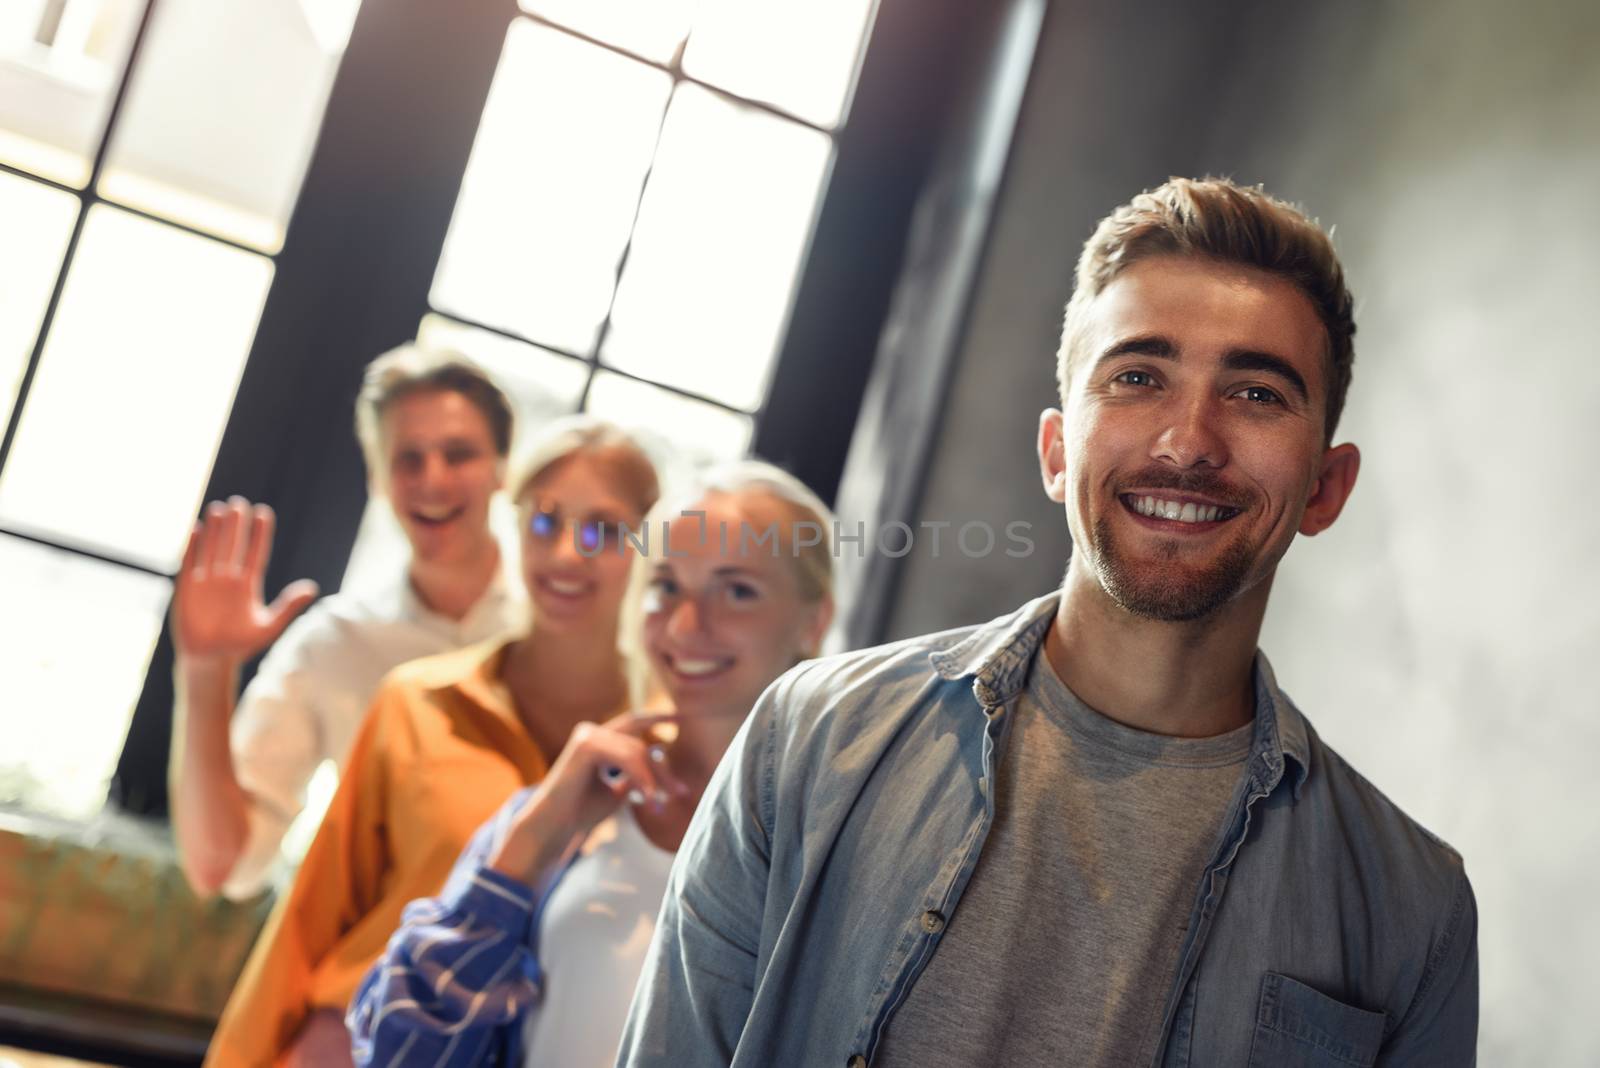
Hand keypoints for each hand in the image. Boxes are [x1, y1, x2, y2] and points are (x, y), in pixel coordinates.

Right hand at [173, 498, 318, 664]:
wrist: (211, 660)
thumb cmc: (241, 645)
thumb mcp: (268, 626)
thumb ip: (288, 607)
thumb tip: (312, 588)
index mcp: (248, 586)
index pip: (256, 554)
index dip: (260, 534)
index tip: (264, 513)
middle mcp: (228, 580)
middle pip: (233, 546)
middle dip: (236, 525)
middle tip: (239, 503)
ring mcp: (207, 582)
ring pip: (213, 549)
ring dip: (215, 530)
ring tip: (219, 508)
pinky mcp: (188, 589)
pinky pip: (190, 563)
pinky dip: (193, 547)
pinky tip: (196, 529)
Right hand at [489, 710, 689, 885]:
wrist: (555, 826)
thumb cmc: (581, 811)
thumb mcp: (617, 791)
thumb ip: (634, 776)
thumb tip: (658, 768)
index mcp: (598, 739)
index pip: (634, 723)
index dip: (657, 718)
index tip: (683, 718)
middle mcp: (592, 732)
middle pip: (640, 743)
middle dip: (662, 769)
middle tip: (681, 793)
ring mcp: (588, 735)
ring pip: (637, 751)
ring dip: (653, 780)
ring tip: (658, 806)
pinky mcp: (587, 745)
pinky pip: (628, 758)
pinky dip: (642, 778)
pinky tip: (648, 798)